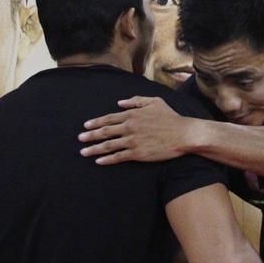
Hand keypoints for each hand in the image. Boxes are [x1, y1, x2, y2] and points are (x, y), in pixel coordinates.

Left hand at [78, 96, 194, 164]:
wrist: (183, 134)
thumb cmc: (171, 117)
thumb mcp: (154, 102)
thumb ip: (136, 101)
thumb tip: (120, 103)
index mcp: (132, 114)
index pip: (109, 118)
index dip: (96, 122)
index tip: (86, 126)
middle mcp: (129, 127)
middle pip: (105, 132)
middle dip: (90, 136)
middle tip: (80, 139)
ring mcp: (132, 141)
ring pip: (109, 145)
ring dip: (94, 149)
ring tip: (83, 152)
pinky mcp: (138, 154)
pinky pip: (118, 157)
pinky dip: (107, 159)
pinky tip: (99, 161)